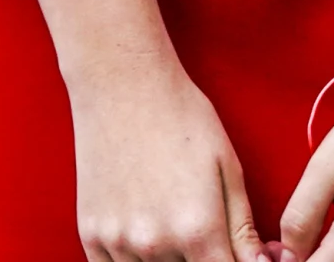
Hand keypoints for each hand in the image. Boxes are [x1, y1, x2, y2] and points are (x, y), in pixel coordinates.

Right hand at [37, 0, 268, 261]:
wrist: (123, 89)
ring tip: (177, 225)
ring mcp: (118, 243)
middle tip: (207, 234)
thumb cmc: (184, 119)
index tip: (240, 255)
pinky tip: (148, 235)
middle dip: (204, 259)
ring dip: (169, 261)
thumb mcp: (228, 168)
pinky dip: (133, 261)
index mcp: (198, 229)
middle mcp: (155, 244)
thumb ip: (242, 227)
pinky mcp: (91, 237)